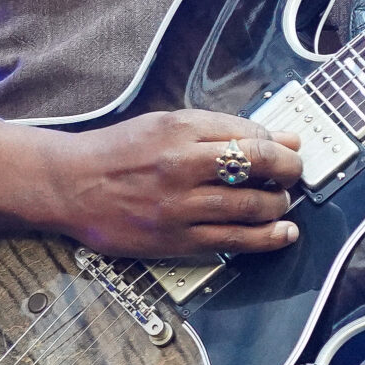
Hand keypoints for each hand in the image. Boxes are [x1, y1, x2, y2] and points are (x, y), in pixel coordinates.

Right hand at [0, 109, 307, 257]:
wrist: (71, 185)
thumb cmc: (120, 151)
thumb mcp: (167, 124)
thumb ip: (223, 129)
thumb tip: (282, 136)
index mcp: (181, 129)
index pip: (250, 134)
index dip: (278, 144)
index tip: (287, 150)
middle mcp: (182, 164)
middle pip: (258, 165)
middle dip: (288, 171)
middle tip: (293, 175)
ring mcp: (179, 205)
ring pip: (250, 205)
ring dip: (279, 204)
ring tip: (282, 203)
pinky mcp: (175, 239)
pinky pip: (232, 241)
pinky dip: (266, 237)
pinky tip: (283, 233)